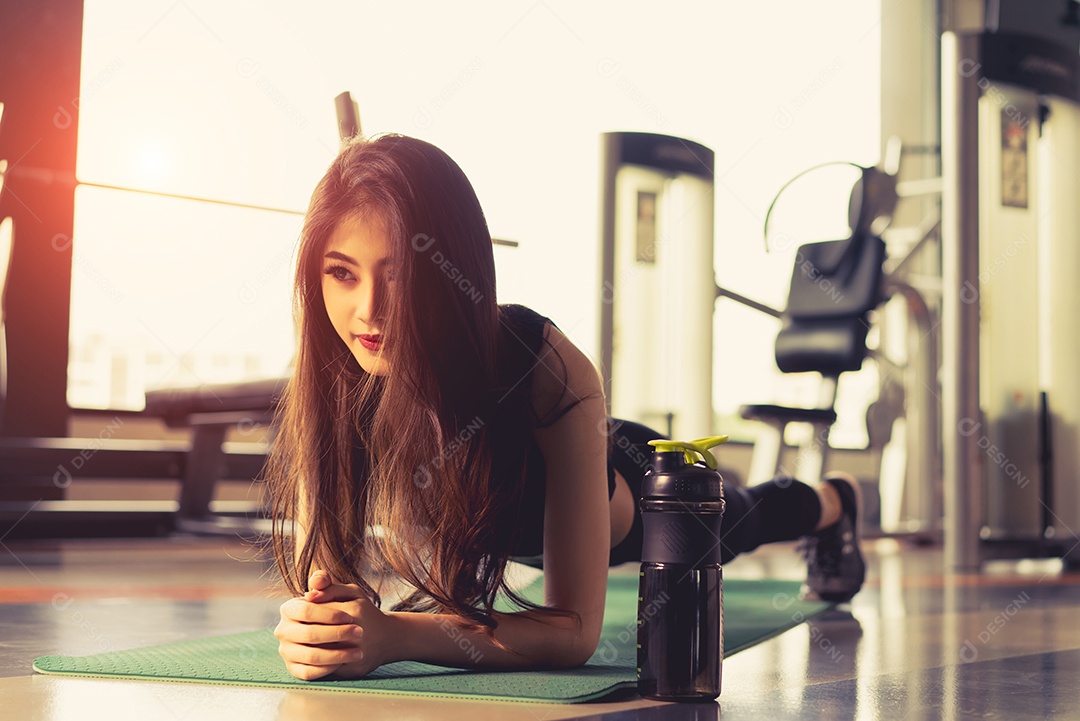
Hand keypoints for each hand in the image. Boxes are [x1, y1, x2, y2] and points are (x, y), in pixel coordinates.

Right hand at [275, 570, 392, 679]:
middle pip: (309, 634)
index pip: (306, 611)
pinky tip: (343, 663)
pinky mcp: (293, 668)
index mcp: (289, 609)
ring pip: (310, 655)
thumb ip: (327, 583)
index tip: (350, 617)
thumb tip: (317, 583)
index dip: (329, 615)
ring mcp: (286, 650)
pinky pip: (307, 673)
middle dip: (337, 634)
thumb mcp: (339, 592)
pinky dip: (326, 669)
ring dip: (337, 654)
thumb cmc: (342, 611)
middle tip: (359, 633)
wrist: (347, 634)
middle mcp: (283, 630)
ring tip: (357, 652)